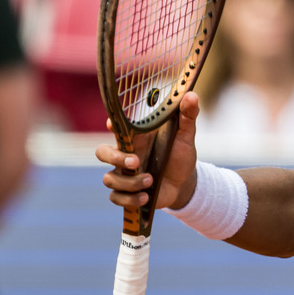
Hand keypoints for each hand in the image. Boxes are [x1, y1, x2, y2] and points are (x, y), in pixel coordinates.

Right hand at [96, 92, 201, 212]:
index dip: (111, 124)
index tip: (112, 124)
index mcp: (136, 138)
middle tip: (135, 161)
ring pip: (109, 179)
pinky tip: (145, 197)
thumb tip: (191, 95)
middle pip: (102, 153)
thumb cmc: (180, 155)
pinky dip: (129, 199)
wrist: (185, 182)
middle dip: (115, 158)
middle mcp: (125, 155)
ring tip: (150, 181)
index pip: (116, 128)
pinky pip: (116, 197)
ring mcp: (124, 175)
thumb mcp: (186, 136)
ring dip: (129, 182)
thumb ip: (187, 117)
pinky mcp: (127, 192)